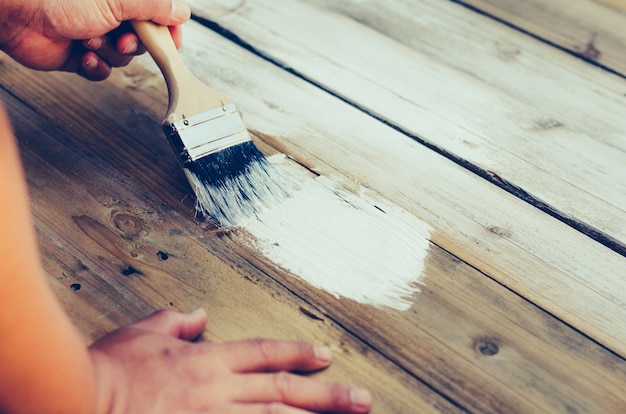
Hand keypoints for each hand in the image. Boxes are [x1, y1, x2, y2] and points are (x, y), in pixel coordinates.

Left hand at [0, 0, 190, 80]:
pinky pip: (103, 71)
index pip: (158, 15)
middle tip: (122, 38)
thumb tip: (182, 13)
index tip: (172, 42)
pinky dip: (96, 67)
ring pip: (123, 58)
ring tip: (89, 39)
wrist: (17, 13)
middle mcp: (111, 15)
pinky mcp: (82, 55)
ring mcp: (96, 35)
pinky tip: (83, 56)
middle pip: (144, 41)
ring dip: (109, 53)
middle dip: (134, 44)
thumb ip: (155, 6)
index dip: (168, 31)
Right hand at [88, 309, 372, 412]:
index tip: (325, 354)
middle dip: (326, 396)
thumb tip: (199, 316)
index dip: (298, 352)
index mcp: (208, 360)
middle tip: (362, 399)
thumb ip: (176, 321)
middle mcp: (218, 390)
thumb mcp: (144, 332)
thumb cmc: (110, 370)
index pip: (265, 353)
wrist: (79, 401)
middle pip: (283, 392)